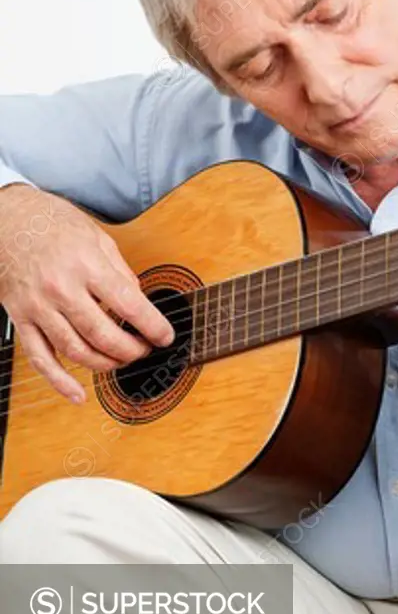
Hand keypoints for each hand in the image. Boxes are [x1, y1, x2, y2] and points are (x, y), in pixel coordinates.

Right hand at [0, 185, 174, 401]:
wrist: (5, 219)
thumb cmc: (53, 223)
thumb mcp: (96, 236)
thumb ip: (120, 271)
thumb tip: (139, 300)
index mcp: (86, 264)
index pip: (128, 304)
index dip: (152, 326)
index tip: (166, 336)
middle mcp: (61, 288)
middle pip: (103, 334)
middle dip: (131, 350)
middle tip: (144, 350)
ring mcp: (38, 306)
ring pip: (76, 351)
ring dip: (105, 363)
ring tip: (121, 360)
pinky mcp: (20, 318)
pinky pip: (40, 358)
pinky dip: (59, 382)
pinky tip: (78, 394)